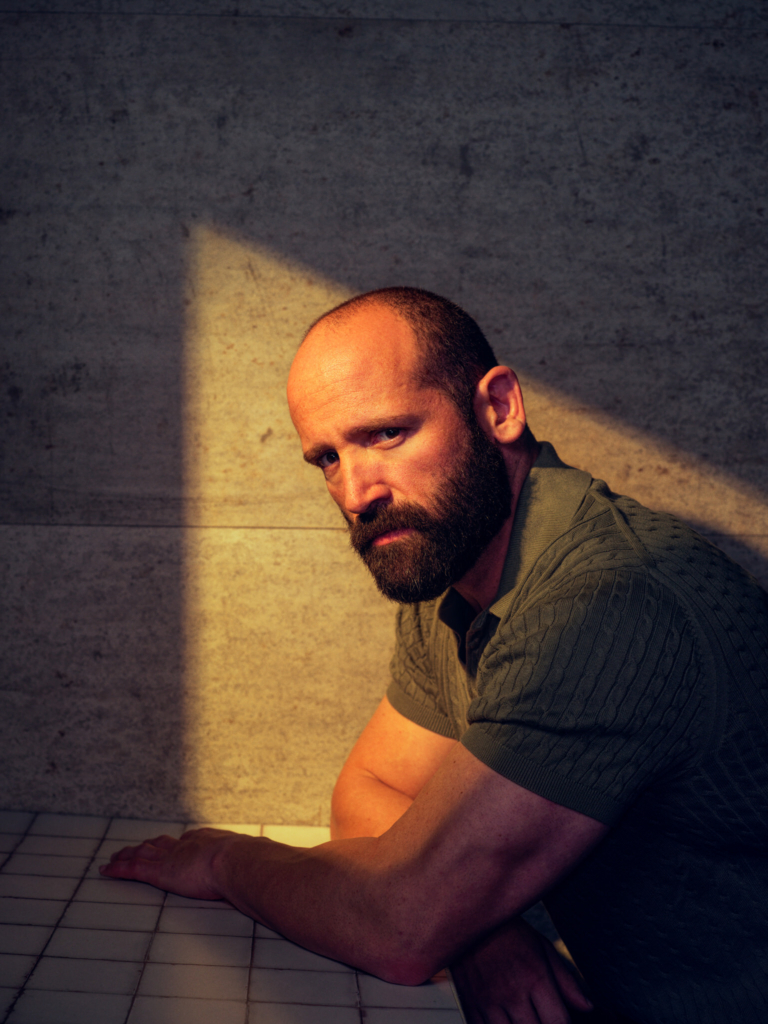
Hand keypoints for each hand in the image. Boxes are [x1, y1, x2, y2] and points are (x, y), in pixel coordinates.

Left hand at [99, 827, 240, 899]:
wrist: (238, 861)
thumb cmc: (250, 863)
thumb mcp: (253, 860)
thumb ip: (254, 863)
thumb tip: (269, 867)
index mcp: (209, 840)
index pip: (188, 841)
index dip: (177, 844)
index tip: (172, 845)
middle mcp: (187, 844)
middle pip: (161, 843)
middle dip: (148, 846)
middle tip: (138, 847)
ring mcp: (172, 857)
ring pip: (142, 853)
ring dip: (128, 854)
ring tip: (116, 856)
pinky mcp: (159, 872)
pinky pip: (133, 869)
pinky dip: (118, 869)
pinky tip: (106, 869)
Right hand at [450, 916, 592, 1023]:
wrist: (468, 918)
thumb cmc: (509, 933)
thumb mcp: (542, 948)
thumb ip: (566, 981)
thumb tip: (587, 1007)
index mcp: (535, 978)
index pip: (558, 1022)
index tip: (561, 1022)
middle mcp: (513, 993)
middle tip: (542, 1015)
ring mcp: (489, 1002)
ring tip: (524, 1017)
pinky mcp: (470, 1005)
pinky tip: (505, 1020)